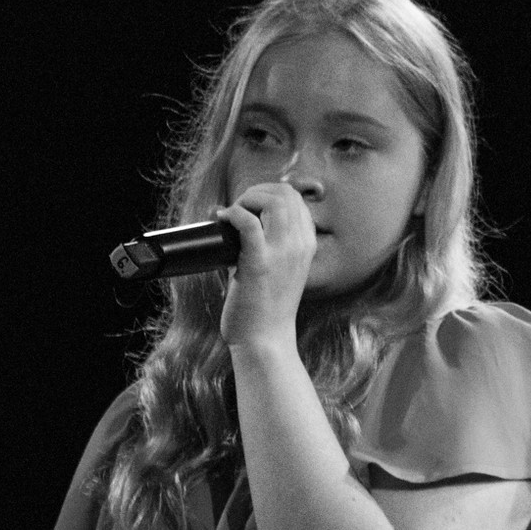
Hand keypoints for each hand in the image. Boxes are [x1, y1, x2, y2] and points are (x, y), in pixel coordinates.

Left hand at [217, 181, 316, 349]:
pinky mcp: (260, 262)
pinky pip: (249, 223)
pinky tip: (223, 219)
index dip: (270, 194)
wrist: (265, 339)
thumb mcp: (281, 269)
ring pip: (273, 200)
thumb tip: (237, 221)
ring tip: (233, 212)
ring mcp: (283, 253)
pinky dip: (234, 214)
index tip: (251, 206)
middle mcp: (300, 245)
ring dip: (247, 198)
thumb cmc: (266, 307)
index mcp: (307, 245)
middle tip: (239, 207)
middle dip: (258, 190)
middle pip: (286, 193)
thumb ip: (270, 245)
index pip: (296, 199)